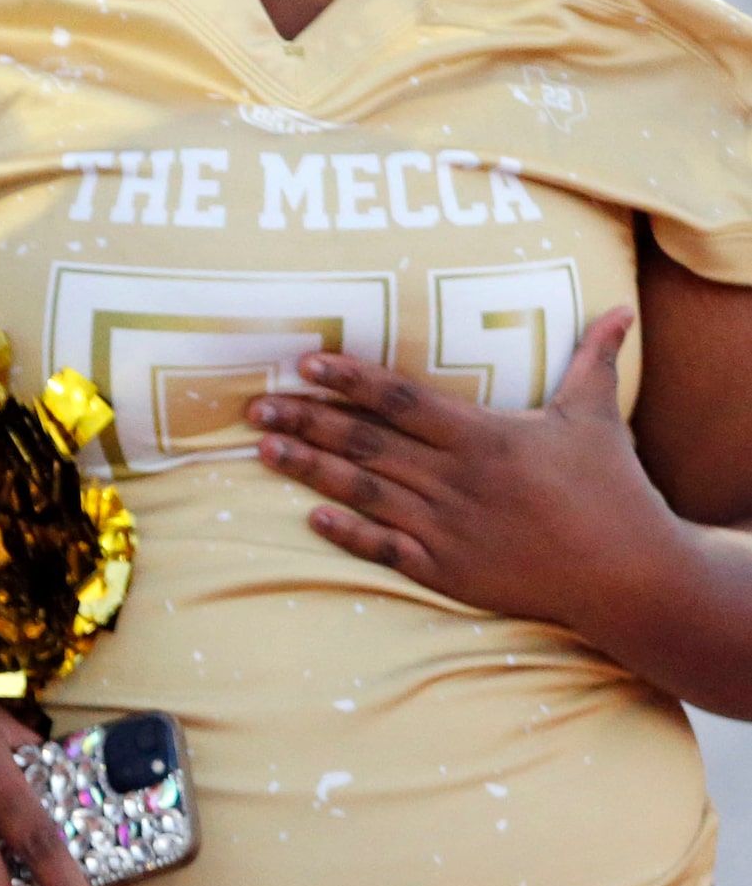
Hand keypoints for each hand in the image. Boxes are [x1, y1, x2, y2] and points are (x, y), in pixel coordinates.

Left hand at [250, 310, 673, 629]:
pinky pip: (387, 550)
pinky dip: (347, 533)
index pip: (402, 400)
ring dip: (309, 469)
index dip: (351, 381)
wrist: (632, 577)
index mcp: (485, 439)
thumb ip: (592, 359)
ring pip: (363, 493)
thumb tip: (618, 309)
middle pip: (366, 444)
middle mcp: (458, 481)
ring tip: (263, 447)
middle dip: (307, 421)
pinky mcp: (449, 572)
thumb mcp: (597, 419)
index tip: (304, 363)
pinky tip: (309, 516)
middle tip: (253, 404)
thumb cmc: (612, 490)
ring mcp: (449, 529)